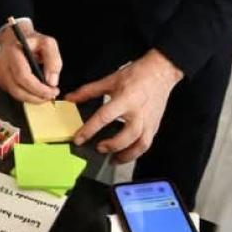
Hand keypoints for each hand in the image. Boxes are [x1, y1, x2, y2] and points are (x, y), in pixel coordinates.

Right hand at [0, 22, 60, 102]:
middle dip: (36, 97)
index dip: (38, 88)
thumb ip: (53, 60)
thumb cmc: (31, 41)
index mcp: (13, 52)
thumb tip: (51, 81)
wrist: (15, 37)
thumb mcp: (48, 44)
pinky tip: (34, 90)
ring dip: (32, 98)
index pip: (23, 76)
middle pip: (17, 89)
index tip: (51, 91)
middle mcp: (3, 63)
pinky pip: (12, 92)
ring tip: (44, 94)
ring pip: (15, 94)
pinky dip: (25, 95)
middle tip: (50, 95)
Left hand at [64, 50, 182, 162]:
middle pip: (127, 136)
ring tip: (113, 159)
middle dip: (112, 146)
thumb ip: (88, 91)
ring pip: (140, 144)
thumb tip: (71, 98)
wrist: (160, 72)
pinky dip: (136, 152)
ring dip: (126, 155)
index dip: (90, 129)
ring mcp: (149, 121)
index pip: (104, 117)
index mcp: (125, 99)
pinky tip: (126, 153)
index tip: (79, 138)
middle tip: (99, 148)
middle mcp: (138, 112)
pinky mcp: (155, 125)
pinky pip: (146, 144)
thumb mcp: (109, 80)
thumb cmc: (136, 75)